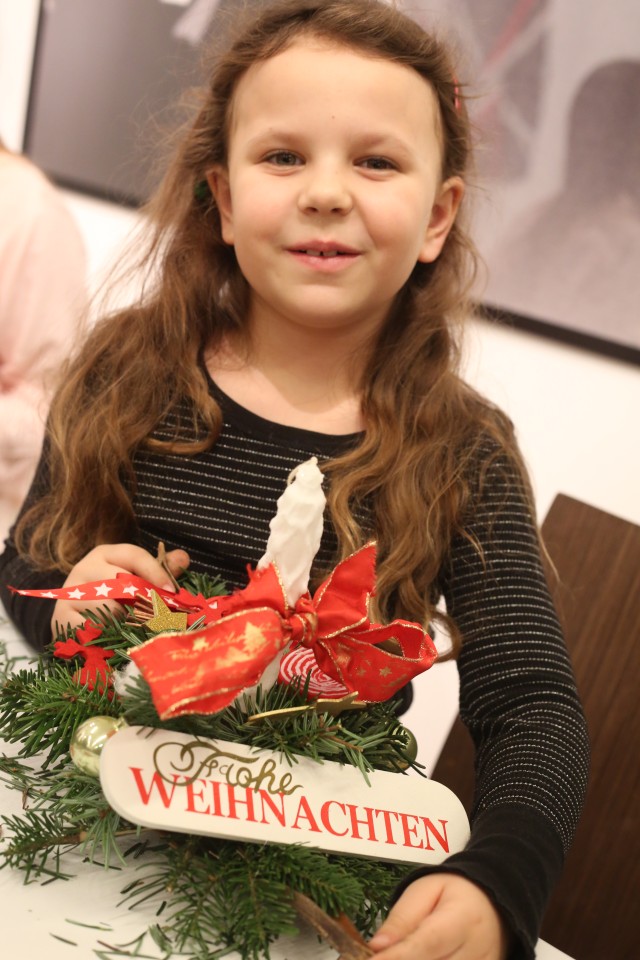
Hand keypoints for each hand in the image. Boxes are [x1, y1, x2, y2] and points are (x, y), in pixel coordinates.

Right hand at [51, 543, 189, 638]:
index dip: (156, 572)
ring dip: (127, 622)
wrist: (73, 621)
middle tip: (159, 618)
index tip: (173, 591)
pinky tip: (115, 641)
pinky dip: (108, 636)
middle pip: (122, 582)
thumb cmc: (113, 598)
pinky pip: (92, 628)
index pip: (134, 555)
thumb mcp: (133, 578)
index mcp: (105, 554)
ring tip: (136, 631)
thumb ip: (158, 570)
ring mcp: (70, 593)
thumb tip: (183, 558)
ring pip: (108, 607)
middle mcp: (84, 568)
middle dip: (144, 602)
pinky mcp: (60, 617)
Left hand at [369, 874, 509, 959]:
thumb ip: (402, 918)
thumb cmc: (455, 892)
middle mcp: (476, 950)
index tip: (372, 959)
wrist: (494, 902)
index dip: (398, 957)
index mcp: (462, 918)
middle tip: (378, 957)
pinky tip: (420, 959)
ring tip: (395, 956)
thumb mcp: (425, 889)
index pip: (427, 942)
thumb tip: (377, 946)